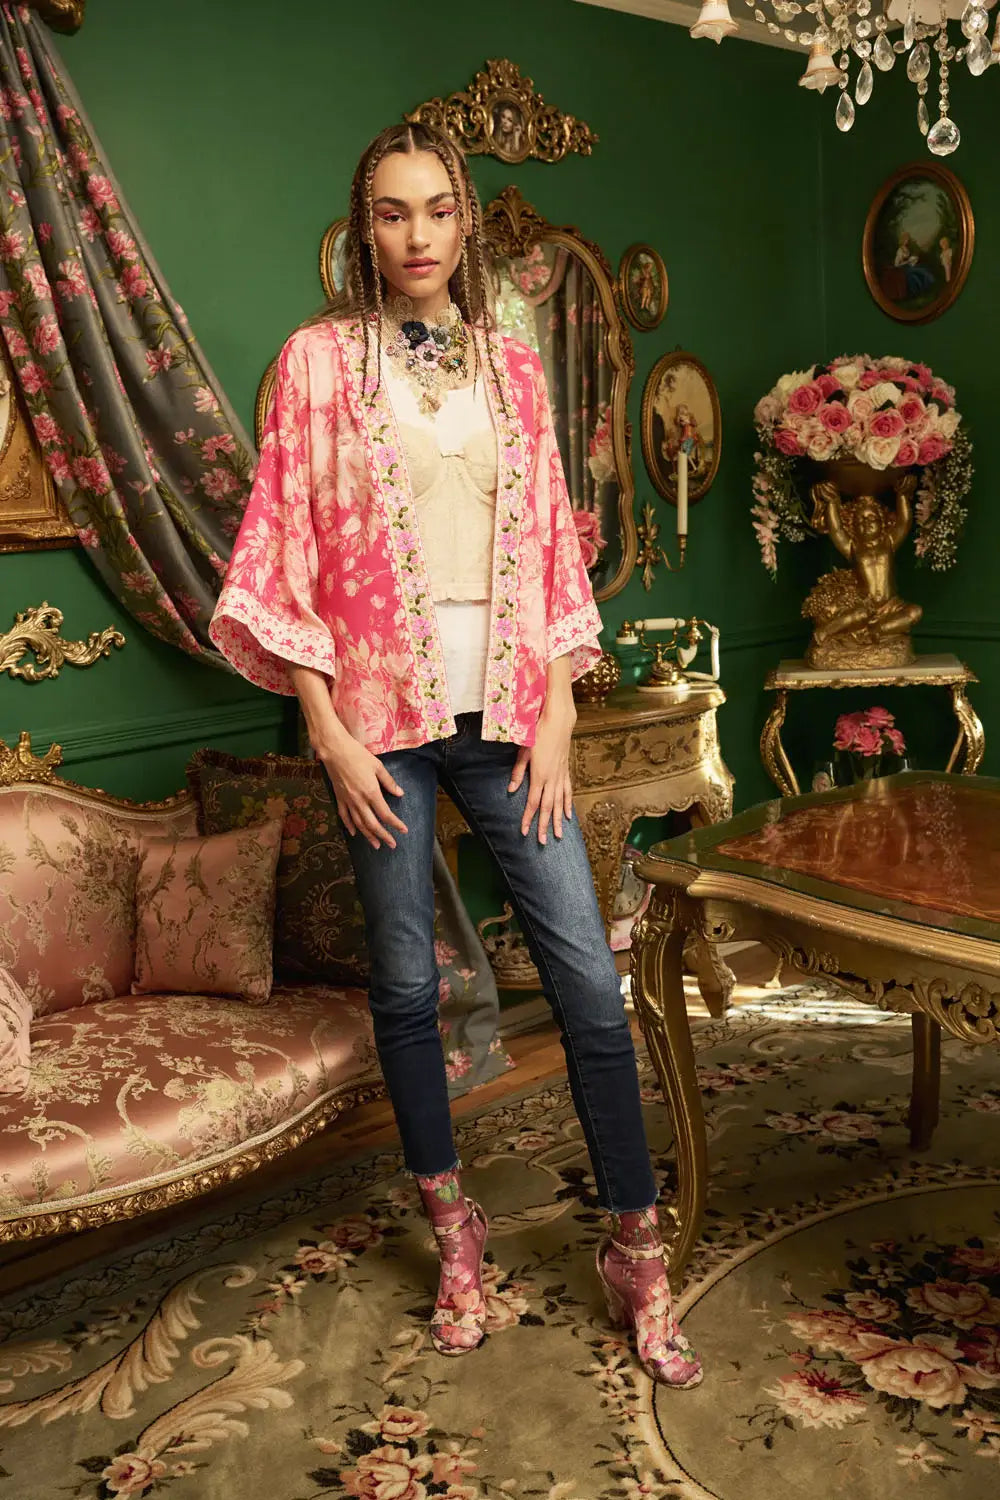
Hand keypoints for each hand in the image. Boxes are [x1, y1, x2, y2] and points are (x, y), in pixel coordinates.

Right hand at [320, 736, 406, 850]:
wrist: (334, 751)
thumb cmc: (357, 755)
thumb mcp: (377, 766)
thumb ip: (389, 782)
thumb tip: (400, 793)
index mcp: (371, 792)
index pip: (386, 814)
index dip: (396, 824)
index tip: (403, 830)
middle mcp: (359, 800)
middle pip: (373, 824)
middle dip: (383, 836)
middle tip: (392, 845)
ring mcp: (347, 801)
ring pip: (359, 824)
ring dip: (368, 836)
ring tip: (376, 845)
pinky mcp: (339, 798)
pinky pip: (344, 816)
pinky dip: (350, 826)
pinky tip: (355, 833)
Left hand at [508, 704, 574, 844]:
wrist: (559, 721)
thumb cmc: (538, 732)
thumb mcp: (524, 751)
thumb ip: (518, 772)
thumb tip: (511, 790)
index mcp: (540, 775)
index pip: (533, 802)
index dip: (528, 818)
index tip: (524, 831)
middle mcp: (552, 778)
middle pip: (548, 807)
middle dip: (544, 826)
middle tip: (543, 842)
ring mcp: (561, 775)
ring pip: (559, 803)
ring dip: (558, 820)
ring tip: (558, 835)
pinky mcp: (565, 771)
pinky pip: (568, 792)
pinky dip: (568, 805)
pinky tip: (568, 816)